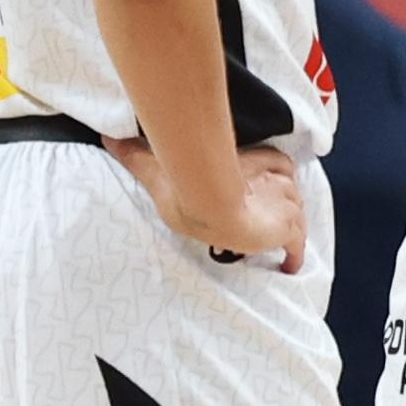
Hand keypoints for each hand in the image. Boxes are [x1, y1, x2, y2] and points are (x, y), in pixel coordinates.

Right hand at [104, 138, 306, 273]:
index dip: (269, 177)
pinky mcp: (288, 227)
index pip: (274, 165)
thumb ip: (137, 154)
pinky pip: (297, 243)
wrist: (211, 204)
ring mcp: (283, 203)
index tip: (259, 189)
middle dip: (276, 200)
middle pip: (286, 189)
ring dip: (284, 221)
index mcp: (248, 165)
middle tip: (263, 213)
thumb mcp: (159, 169)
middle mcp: (270, 181)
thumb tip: (107, 139)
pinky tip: (290, 266)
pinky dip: (295, 254)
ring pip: (293, 211)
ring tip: (270, 233)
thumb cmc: (188, 187)